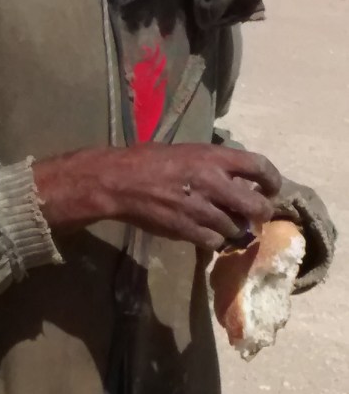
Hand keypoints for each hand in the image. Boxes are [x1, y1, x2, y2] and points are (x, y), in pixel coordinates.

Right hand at [33, 143, 281, 250]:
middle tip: (255, 215)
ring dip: (234, 229)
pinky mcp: (188, 230)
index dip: (273, 180)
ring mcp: (201, 209)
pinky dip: (214, 241)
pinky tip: (206, 234)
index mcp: (214, 157)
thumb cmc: (150, 160)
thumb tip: (237, 179)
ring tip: (224, 224)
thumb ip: (214, 165)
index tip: (271, 188)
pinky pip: (215, 242)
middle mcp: (213, 183)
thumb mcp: (187, 152)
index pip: (260, 167)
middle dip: (260, 213)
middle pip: (256, 206)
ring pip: (235, 228)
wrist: (120, 182)